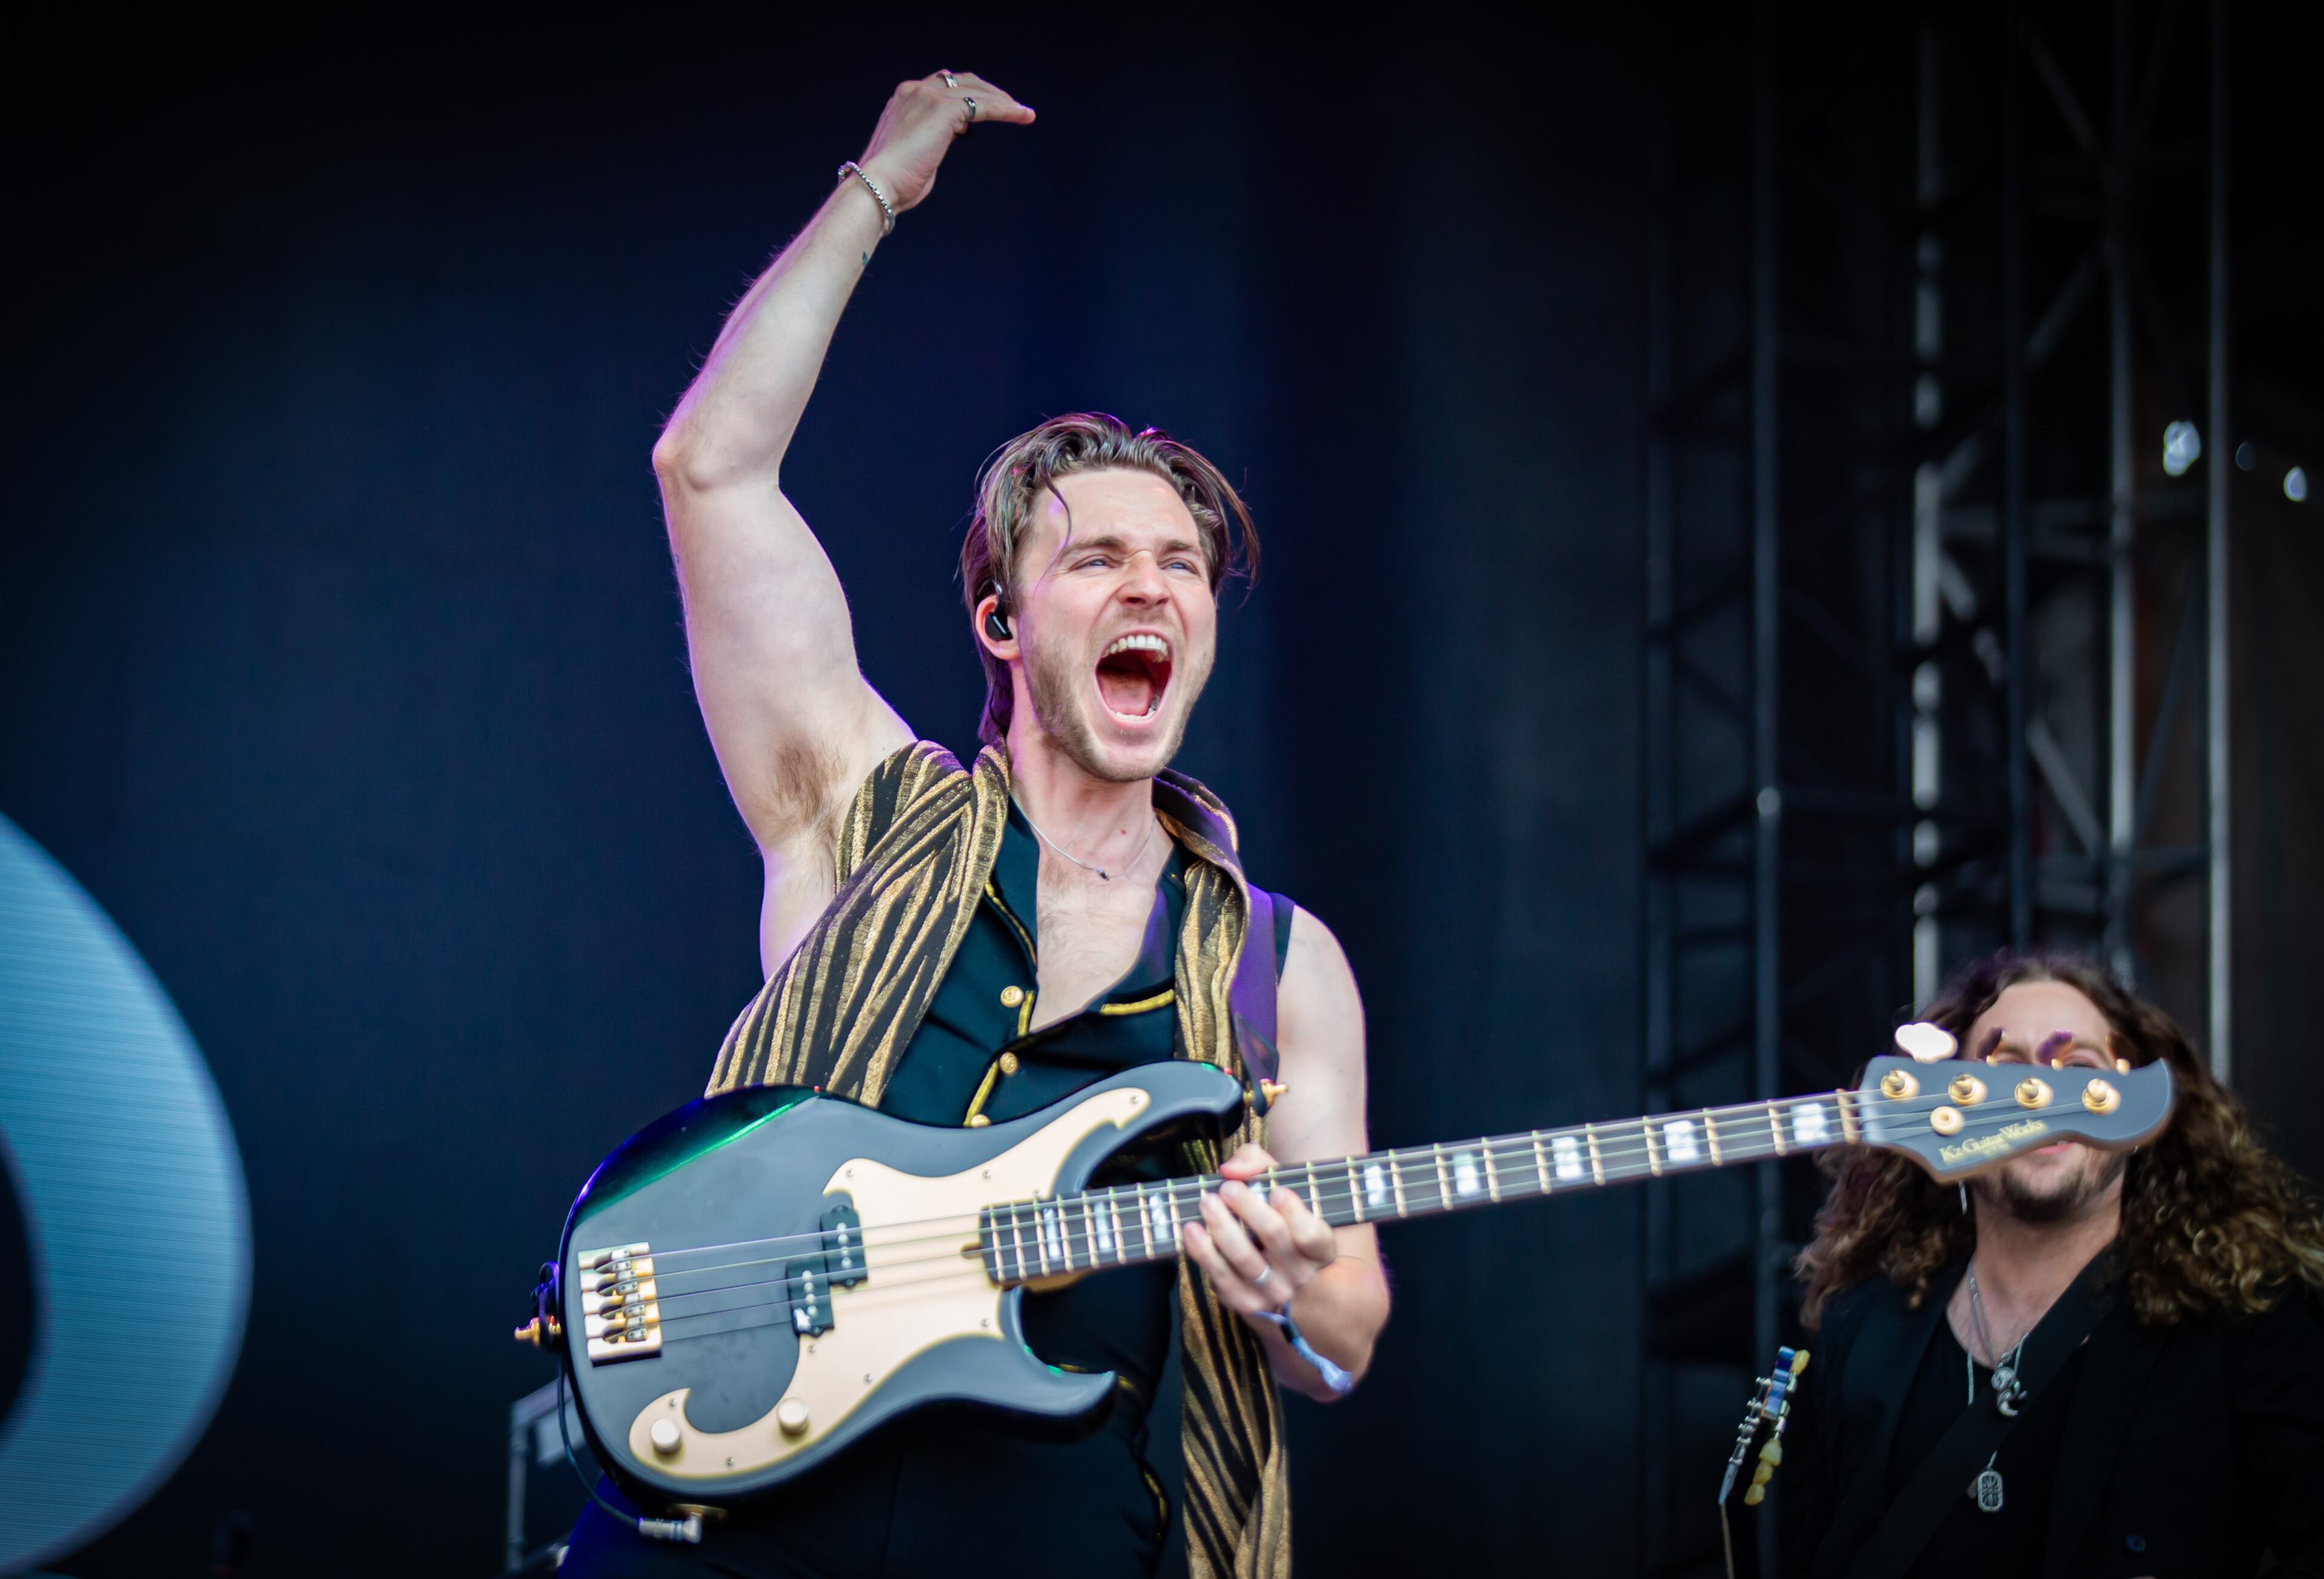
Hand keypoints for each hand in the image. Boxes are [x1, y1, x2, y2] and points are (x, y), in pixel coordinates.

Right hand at [856, 71, 1034, 214]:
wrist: (878, 184)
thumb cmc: (892, 181)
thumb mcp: (911, 151)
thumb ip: (929, 137)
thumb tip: (949, 137)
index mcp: (904, 98)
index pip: (943, 84)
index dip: (966, 94)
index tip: (983, 107)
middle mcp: (915, 90)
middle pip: (962, 81)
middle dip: (989, 92)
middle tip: (1010, 107)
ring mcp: (929, 96)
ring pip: (976, 92)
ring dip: (1003, 101)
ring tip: (1023, 113)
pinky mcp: (944, 109)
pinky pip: (983, 106)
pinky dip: (1006, 110)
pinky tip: (1023, 116)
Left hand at [1181, 1144, 1338, 1316]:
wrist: (1287, 1290)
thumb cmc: (1282, 1226)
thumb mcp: (1284, 1192)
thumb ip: (1261, 1167)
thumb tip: (1231, 1169)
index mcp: (1320, 1250)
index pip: (1313, 1235)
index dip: (1296, 1213)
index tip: (1277, 1191)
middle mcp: (1300, 1274)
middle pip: (1275, 1238)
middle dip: (1249, 1209)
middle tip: (1228, 1189)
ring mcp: (1273, 1292)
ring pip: (1245, 1260)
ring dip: (1222, 1228)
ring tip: (1206, 1203)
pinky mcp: (1246, 1304)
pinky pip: (1222, 1279)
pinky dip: (1204, 1253)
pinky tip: (1191, 1231)